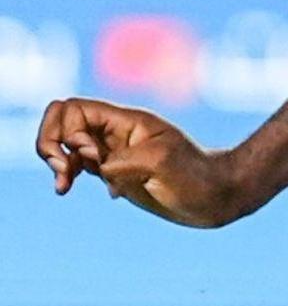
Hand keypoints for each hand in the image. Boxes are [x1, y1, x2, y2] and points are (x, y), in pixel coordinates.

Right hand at [37, 98, 248, 228]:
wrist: (217, 196)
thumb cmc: (197, 176)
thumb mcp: (160, 162)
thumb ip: (121, 160)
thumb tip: (95, 165)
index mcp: (126, 122)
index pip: (72, 108)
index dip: (68, 132)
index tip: (94, 158)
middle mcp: (116, 134)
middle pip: (61, 124)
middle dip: (51, 146)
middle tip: (68, 173)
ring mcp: (114, 153)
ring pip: (66, 146)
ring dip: (57, 164)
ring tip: (64, 188)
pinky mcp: (116, 173)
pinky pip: (79, 166)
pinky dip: (70, 176)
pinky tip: (82, 191)